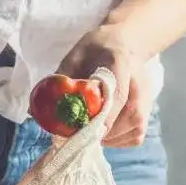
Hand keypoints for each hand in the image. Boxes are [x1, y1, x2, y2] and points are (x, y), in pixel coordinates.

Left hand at [57, 24, 152, 147]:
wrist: (123, 44)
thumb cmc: (95, 51)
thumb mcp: (74, 57)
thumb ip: (62, 81)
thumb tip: (39, 109)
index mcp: (120, 62)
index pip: (119, 93)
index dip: (104, 115)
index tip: (85, 130)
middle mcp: (140, 84)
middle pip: (129, 115)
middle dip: (101, 130)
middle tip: (76, 132)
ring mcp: (146, 100)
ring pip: (132, 130)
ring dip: (108, 137)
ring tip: (88, 130)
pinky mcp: (146, 114)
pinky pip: (134, 137)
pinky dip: (117, 140)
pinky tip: (102, 131)